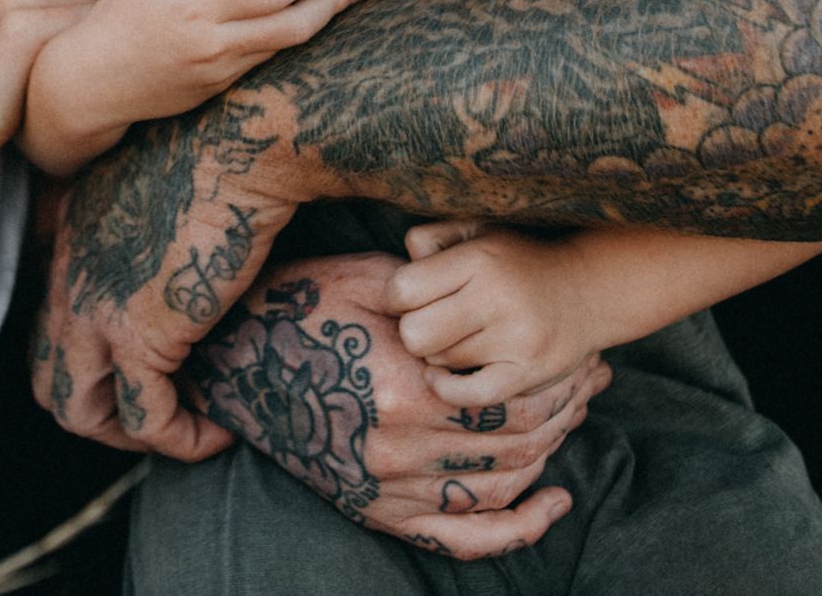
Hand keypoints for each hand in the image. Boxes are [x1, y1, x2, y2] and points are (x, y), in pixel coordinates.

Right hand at [28, 0, 363, 172]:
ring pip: (286, 47)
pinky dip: (288, 39)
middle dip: (332, 3)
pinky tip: (298, 21)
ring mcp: (220, 71)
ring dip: (319, 22)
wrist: (91, 86)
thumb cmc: (115, 21)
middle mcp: (215, 43)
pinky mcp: (218, 89)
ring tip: (341, 0)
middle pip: (295, 25)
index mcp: (197, 6)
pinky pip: (264, 61)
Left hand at [31, 102, 298, 462]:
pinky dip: (182, 439)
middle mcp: (68, 269)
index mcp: (70, 227)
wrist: (242, 130)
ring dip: (127, 435)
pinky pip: (146, 418)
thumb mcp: (166, 170)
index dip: (95, 350)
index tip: (150, 359)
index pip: (53, 312)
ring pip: (76, 408)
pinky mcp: (140, 334)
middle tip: (158, 410)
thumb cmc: (226, 135)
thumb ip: (153, 211)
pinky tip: (221, 429)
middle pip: (47, 371)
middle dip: (97, 408)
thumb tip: (188, 241)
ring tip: (183, 428)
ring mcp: (94, 304)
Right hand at [186, 254, 605, 559]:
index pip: (514, 396)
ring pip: (503, 486)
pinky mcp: (378, 511)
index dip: (560, 376)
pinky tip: (553, 501)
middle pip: (519, 442)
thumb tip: (499, 302)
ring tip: (573, 416)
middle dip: (566, 409)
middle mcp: (400, 447)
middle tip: (588, 378)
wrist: (233, 362)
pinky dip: (518, 530)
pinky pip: (463, 539)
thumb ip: (435, 298)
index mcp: (403, 386)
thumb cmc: (300, 307)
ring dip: (552, 454)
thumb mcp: (368, 281)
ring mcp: (389, 487)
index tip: (582, 351)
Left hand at [390, 220, 610, 408]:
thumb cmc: (517, 262)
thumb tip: (401, 272)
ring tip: (461, 337)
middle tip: (433, 322)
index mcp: (479, 259)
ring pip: (439, 362)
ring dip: (440, 354)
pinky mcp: (528, 375)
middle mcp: (497, 298)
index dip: (397, 297)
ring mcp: (515, 340)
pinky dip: (447, 389)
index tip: (412, 298)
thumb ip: (430, 239)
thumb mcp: (476, 231)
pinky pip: (468, 396)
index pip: (403, 289)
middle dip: (415, 329)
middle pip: (414, 334)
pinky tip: (443, 376)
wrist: (588, 291)